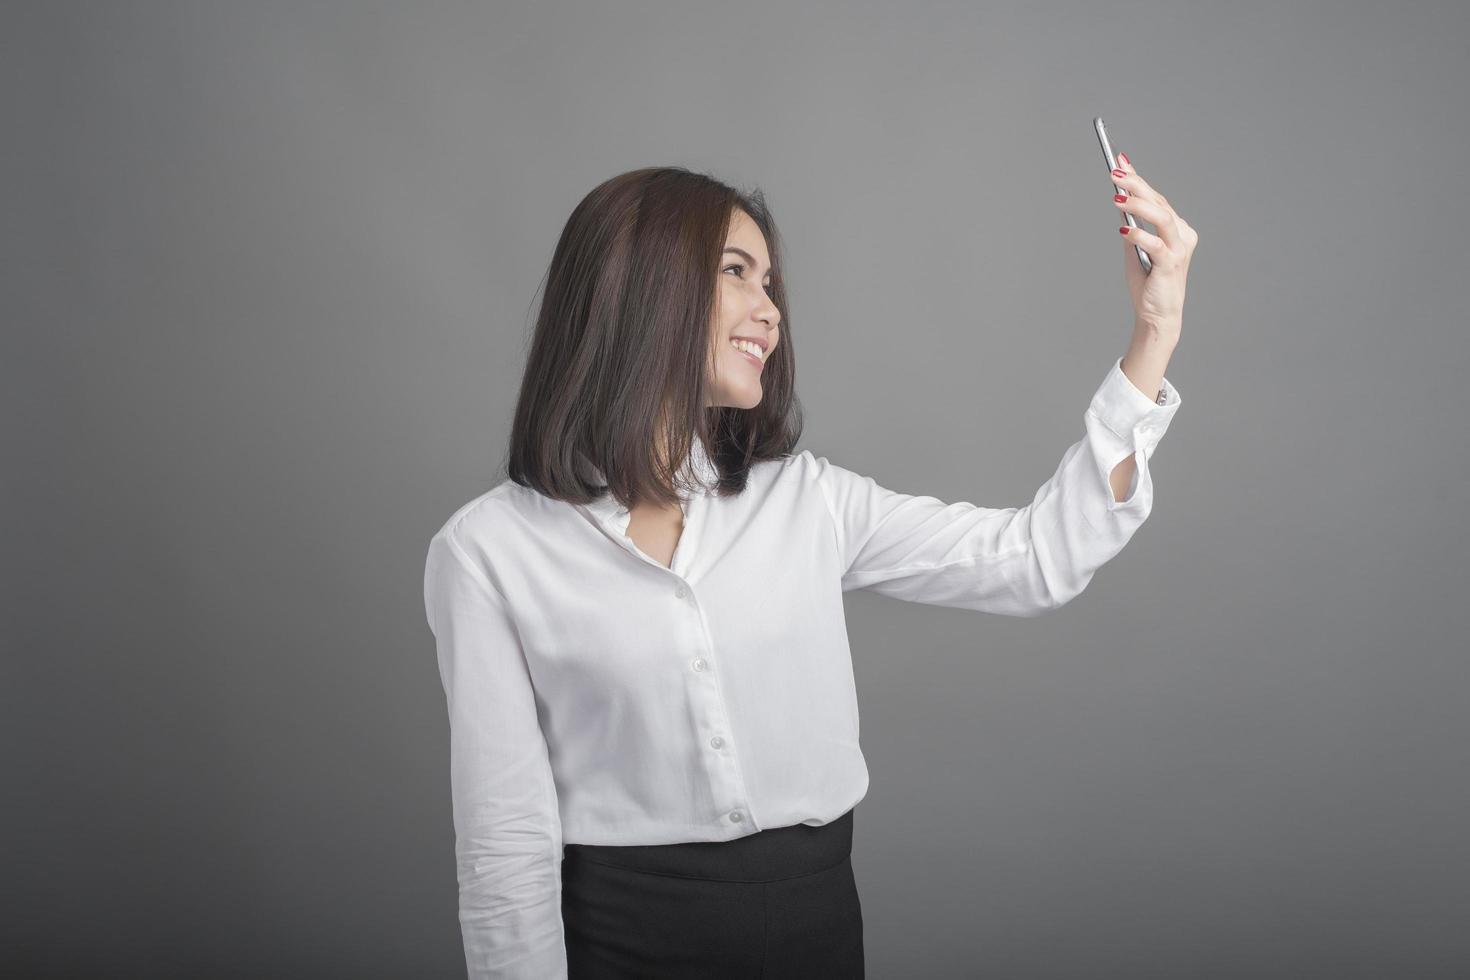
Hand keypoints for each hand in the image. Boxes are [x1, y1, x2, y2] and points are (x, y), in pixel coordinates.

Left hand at [1111, 152, 1198, 343]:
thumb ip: (1132, 228)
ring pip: (1162, 218)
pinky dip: (1140, 236)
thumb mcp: (1135, 250)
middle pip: (1159, 203)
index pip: (1157, 198)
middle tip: (1115, 173)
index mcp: (1177, 230)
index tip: (1121, 162)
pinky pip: (1156, 245)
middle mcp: (1182, 235)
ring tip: (1117, 197)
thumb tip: (1121, 203)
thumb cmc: (1148, 285)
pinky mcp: (1172, 264)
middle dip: (1137, 185)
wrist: (1157, 316)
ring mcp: (1179, 249)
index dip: (1139, 179)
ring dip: (1139, 205)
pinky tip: (1124, 231)